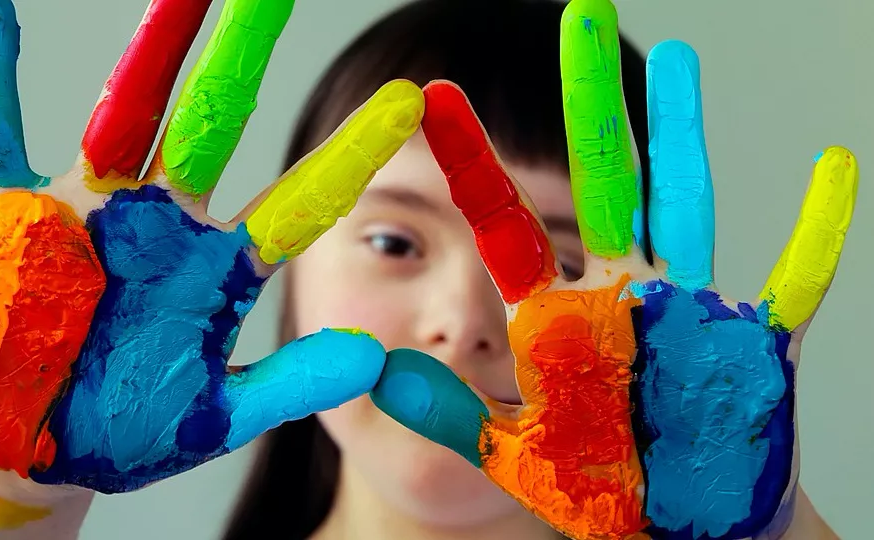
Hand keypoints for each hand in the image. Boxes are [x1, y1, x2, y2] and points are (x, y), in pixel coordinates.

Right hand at [0, 0, 423, 494]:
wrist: (42, 451)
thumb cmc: (131, 428)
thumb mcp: (221, 412)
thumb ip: (290, 384)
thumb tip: (371, 357)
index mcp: (221, 265)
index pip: (298, 197)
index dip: (350, 152)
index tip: (408, 101)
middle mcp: (166, 221)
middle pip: (215, 121)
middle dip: (245, 56)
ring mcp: (93, 211)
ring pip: (128, 110)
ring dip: (154, 47)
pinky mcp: (14, 218)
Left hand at [370, 0, 856, 538]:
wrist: (674, 530)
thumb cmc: (596, 487)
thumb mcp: (510, 451)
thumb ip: (448, 412)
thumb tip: (376, 368)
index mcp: (554, 315)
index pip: (502, 220)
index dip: (470, 157)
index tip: (432, 93)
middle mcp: (618, 293)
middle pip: (601, 178)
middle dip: (591, 99)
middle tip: (577, 11)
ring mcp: (687, 309)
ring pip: (686, 201)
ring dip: (685, 130)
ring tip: (680, 54)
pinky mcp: (752, 343)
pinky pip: (794, 279)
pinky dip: (818, 230)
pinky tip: (834, 167)